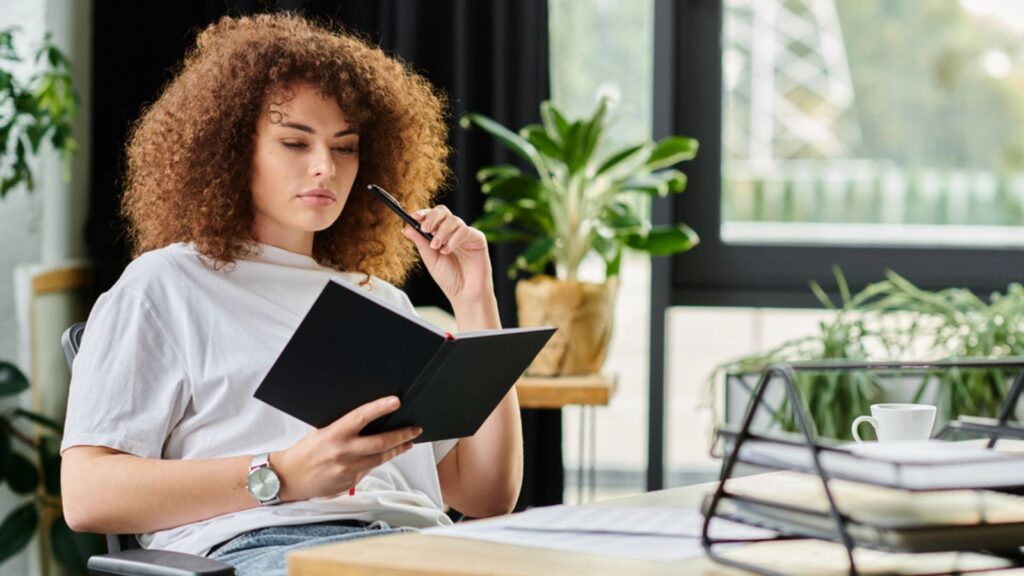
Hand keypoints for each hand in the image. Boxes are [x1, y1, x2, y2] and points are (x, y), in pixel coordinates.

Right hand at [273, 396, 421, 501]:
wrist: (289, 478)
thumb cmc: (305, 452)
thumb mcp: (322, 432)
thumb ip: (344, 428)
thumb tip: (369, 418)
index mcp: (334, 434)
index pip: (361, 417)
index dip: (380, 408)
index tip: (396, 401)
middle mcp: (343, 452)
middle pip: (381, 443)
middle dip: (402, 435)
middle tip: (416, 428)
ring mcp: (348, 469)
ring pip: (381, 458)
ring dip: (397, 449)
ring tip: (408, 442)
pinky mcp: (351, 482)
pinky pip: (370, 469)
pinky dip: (378, 462)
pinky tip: (385, 456)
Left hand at [404, 205, 494, 305]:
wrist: (464, 294)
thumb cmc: (448, 278)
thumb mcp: (430, 259)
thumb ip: (420, 242)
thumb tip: (406, 228)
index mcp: (440, 234)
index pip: (432, 217)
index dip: (423, 214)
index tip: (414, 216)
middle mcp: (453, 232)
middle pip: (443, 212)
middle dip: (432, 217)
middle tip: (425, 228)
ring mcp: (465, 234)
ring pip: (453, 220)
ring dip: (442, 232)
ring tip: (436, 247)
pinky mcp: (477, 239)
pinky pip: (465, 231)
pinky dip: (454, 239)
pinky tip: (447, 250)